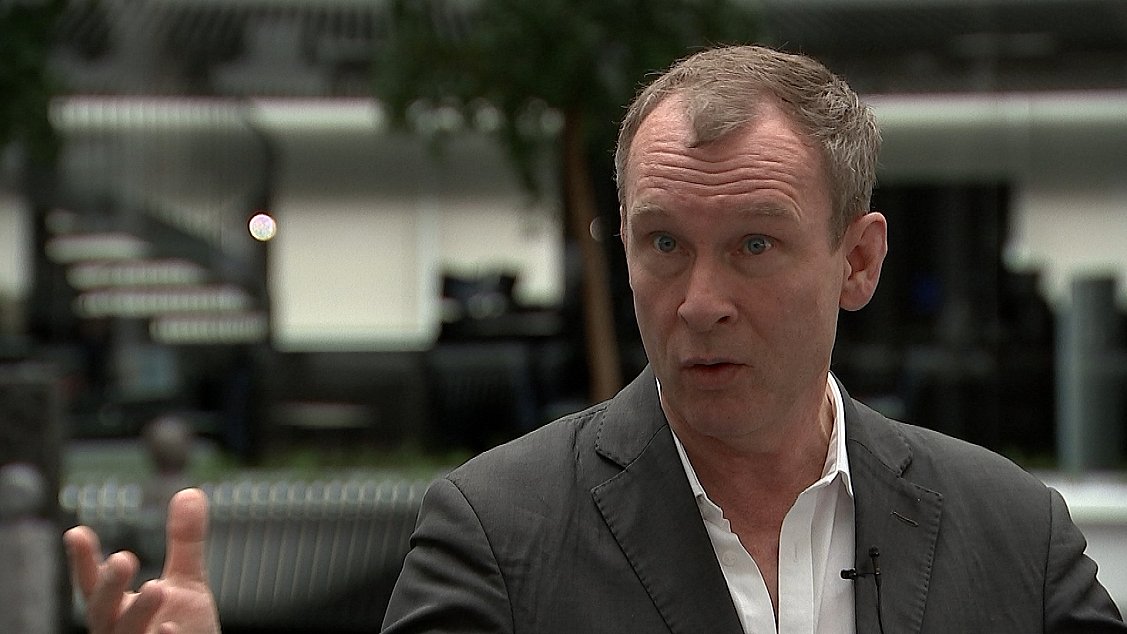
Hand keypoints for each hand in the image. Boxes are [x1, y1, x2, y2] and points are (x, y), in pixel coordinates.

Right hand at [64, 488, 220, 633]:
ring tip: (157, 586)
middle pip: (101, 612)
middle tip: (122, 558)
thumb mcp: (186, 583)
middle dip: (108, 587)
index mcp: (120, 610)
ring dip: (136, 612)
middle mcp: (119, 632)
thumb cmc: (184, 630)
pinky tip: (172, 630)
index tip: (76, 532)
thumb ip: (184, 542)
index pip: (94, 585)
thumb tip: (189, 493)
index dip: (83, 562)